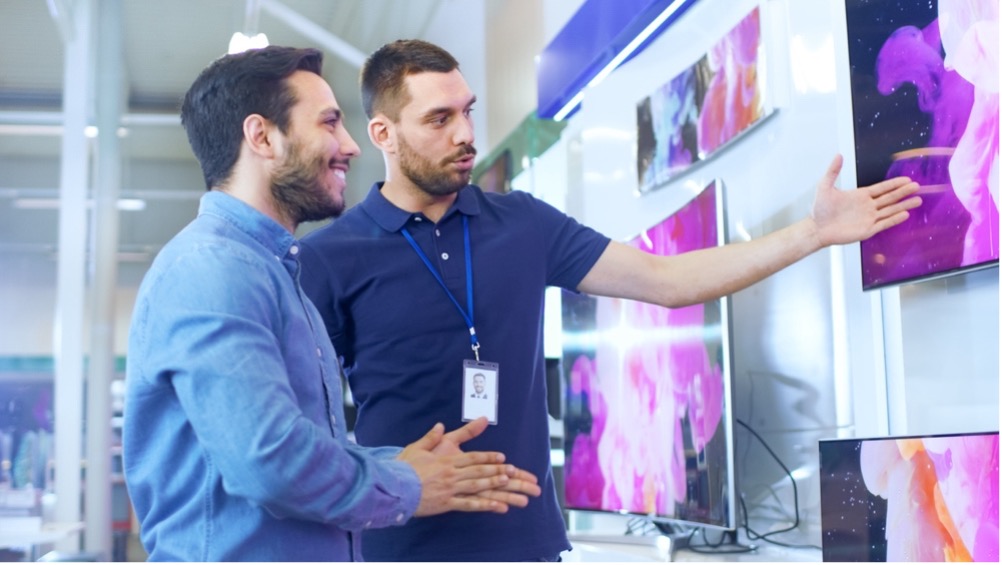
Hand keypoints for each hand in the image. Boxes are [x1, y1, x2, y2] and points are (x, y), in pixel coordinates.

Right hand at [398, 419, 539, 516]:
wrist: (391, 487)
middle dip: (498, 471)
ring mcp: (450, 489)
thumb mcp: (417, 448)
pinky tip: (498, 507)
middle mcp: (451, 473)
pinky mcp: (446, 503)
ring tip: (511, 484)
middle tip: (515, 471)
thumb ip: (431, 437)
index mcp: (446, 460)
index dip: (488, 457)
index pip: (472, 458)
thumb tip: (440, 425)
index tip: (502, 457)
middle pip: (479, 471)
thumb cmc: (403, 467)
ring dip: (495, 485)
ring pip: (477, 487)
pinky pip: (468, 505)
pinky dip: (484, 505)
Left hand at [810, 154, 921, 245]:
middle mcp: (867, 206)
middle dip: (903, 192)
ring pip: (890, 210)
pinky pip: (884, 223)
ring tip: (918, 200)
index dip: (894, 184)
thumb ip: (833, 171)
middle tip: (917, 186)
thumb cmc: (820, 210)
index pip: (882, 188)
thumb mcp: (825, 187)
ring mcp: (868, 218)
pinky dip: (894, 219)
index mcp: (860, 195)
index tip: (907, 179)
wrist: (816, 228)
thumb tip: (838, 155)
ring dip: (904, 205)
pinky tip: (905, 214)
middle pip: (890, 198)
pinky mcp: (867, 230)